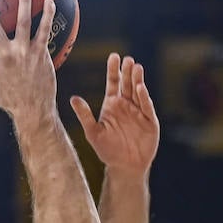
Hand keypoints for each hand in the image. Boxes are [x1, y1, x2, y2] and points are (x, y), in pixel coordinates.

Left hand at [71, 53, 159, 176]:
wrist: (125, 167)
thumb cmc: (107, 150)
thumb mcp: (93, 132)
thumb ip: (84, 115)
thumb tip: (73, 98)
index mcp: (112, 104)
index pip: (113, 82)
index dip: (113, 70)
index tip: (113, 56)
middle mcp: (126, 105)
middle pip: (127, 84)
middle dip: (127, 71)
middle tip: (127, 59)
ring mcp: (139, 112)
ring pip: (138, 92)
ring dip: (137, 80)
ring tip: (136, 67)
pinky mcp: (150, 121)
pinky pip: (147, 107)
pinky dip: (144, 97)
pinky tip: (140, 88)